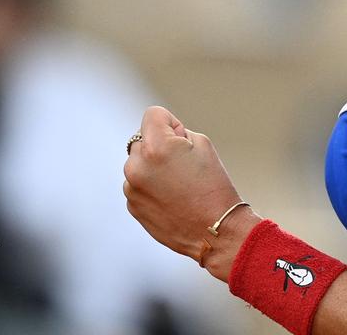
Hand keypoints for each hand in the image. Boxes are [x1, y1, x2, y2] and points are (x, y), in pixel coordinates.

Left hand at [123, 106, 260, 280]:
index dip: (171, 123)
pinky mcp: (132, 205)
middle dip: (159, 145)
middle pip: (142, 139)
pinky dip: (150, 187)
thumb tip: (157, 135)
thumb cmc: (213, 186)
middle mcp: (136, 166)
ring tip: (178, 185)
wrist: (215, 231)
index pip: (153, 114)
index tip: (183, 141)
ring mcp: (131, 188)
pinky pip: (137, 184)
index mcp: (156, 147)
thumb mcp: (202, 145)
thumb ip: (175, 133)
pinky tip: (171, 199)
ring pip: (139, 163)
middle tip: (183, 166)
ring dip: (152, 167)